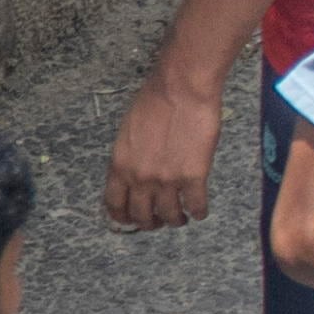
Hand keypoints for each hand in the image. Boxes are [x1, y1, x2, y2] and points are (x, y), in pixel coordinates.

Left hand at [104, 77, 222, 229]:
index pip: (114, 203)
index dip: (122, 216)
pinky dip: (198, 212)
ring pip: (169, 216)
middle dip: (151, 223)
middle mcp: (140, 177)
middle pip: (141, 216)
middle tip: (159, 221)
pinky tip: (200, 210)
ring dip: (176, 220)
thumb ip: (130, 158)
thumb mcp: (128, 132)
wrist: (182, 90)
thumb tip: (138, 173)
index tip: (130, 220)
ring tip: (182, 218)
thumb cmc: (155, 100)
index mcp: (120, 165)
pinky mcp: (194, 177)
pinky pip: (196, 206)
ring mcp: (167, 180)